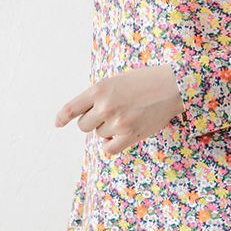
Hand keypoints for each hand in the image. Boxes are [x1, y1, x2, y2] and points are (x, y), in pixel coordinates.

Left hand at [54, 64, 184, 155]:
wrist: (172, 86)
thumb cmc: (144, 82)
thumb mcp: (116, 81)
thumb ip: (98, 96)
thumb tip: (84, 116)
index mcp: (99, 89)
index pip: (71, 108)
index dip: (62, 118)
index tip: (58, 124)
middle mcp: (105, 106)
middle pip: (84, 126)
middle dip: (94, 122)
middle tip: (112, 113)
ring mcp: (117, 121)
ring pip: (99, 135)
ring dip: (109, 130)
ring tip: (127, 116)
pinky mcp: (130, 135)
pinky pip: (109, 149)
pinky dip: (113, 144)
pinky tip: (123, 135)